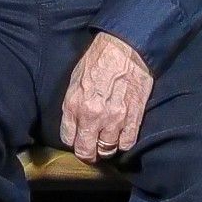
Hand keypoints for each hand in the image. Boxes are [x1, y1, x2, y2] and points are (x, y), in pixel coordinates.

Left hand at [56, 31, 154, 162]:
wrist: (125, 48)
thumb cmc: (99, 59)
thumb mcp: (75, 80)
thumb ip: (73, 104)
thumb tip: (74, 122)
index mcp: (75, 106)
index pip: (68, 138)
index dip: (73, 140)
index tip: (78, 138)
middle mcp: (93, 117)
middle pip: (86, 151)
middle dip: (87, 153)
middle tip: (91, 149)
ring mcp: (114, 120)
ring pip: (108, 150)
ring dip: (106, 147)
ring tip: (107, 141)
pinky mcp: (134, 118)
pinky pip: (127, 143)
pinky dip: (124, 142)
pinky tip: (122, 135)